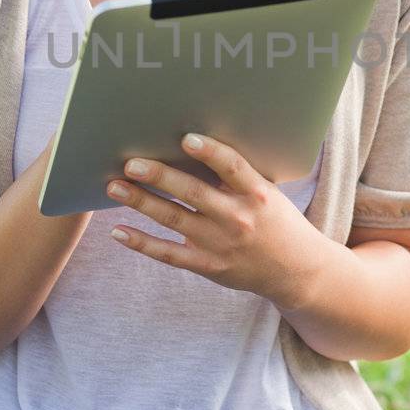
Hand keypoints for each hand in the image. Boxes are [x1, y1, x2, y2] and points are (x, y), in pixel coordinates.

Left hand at [104, 132, 320, 307]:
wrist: (295, 270)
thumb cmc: (276, 220)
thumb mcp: (267, 192)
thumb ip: (238, 175)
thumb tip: (193, 143)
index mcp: (257, 194)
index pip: (232, 167)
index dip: (210, 152)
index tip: (186, 139)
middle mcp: (237, 218)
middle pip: (193, 192)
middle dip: (160, 176)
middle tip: (130, 162)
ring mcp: (220, 244)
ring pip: (174, 219)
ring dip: (141, 202)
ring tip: (114, 186)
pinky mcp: (208, 265)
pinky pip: (168, 253)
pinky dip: (142, 242)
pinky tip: (118, 231)